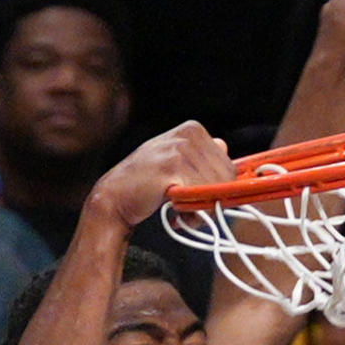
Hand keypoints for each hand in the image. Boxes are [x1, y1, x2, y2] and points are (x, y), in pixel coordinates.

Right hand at [90, 122, 231, 228]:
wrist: (116, 196)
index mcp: (192, 129)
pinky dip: (193, 214)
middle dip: (212, 201)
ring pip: (215, 189)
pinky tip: (177, 215)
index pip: (229, 166)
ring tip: (182, 213)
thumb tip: (223, 146)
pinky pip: (201, 195)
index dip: (219, 190)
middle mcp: (188, 134)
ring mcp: (180, 148)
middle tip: (191, 211)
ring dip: (202, 210)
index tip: (201, 200)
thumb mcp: (175, 160)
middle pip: (226, 178)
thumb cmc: (147, 181)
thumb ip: (200, 154)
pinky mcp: (171, 166)